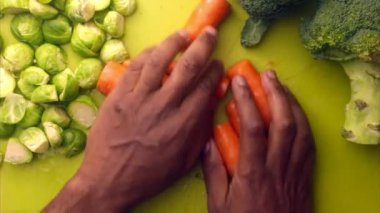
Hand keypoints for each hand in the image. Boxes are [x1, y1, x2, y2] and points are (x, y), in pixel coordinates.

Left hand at [45, 27, 222, 211]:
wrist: (109, 181)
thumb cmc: (150, 175)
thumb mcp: (185, 161)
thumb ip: (200, 132)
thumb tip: (211, 106)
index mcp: (184, 124)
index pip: (205, 87)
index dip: (215, 71)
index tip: (218, 64)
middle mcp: (164, 106)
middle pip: (188, 67)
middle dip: (203, 46)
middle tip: (209, 35)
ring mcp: (139, 98)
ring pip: (160, 60)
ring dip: (175, 42)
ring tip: (184, 34)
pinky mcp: (118, 96)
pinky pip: (135, 68)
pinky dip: (148, 54)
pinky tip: (156, 49)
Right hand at [203, 72, 314, 212]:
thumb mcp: (219, 205)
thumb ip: (214, 172)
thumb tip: (207, 141)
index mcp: (253, 173)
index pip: (252, 128)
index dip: (247, 101)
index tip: (239, 82)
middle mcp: (277, 167)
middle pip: (282, 122)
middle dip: (275, 94)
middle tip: (267, 75)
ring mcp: (295, 171)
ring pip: (300, 129)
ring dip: (291, 103)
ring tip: (281, 86)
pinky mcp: (305, 176)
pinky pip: (309, 143)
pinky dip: (303, 122)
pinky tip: (295, 111)